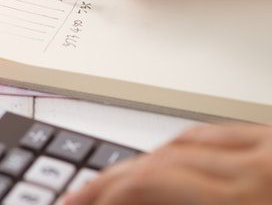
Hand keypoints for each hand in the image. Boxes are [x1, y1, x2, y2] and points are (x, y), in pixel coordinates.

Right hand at [62, 124, 271, 204]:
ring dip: (143, 164)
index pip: (149, 183)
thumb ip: (168, 204)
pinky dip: (181, 148)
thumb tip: (120, 199)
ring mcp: (269, 149)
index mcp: (246, 202)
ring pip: (183, 141)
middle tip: (81, 195)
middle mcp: (259, 169)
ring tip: (115, 183)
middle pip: (159, 159)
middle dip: (112, 180)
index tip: (79, 203)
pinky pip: (215, 133)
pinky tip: (165, 161)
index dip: (104, 193)